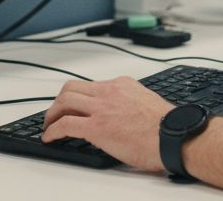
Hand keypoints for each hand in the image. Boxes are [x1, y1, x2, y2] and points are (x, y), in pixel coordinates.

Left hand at [41, 77, 173, 172]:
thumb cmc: (166, 127)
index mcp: (122, 85)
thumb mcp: (145, 103)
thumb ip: (129, 103)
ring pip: (64, 100)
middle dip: (59, 101)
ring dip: (52, 113)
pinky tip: (50, 137)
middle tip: (55, 113)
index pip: (92, 86)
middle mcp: (110, 92)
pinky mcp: (97, 127)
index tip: (75, 106)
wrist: (174, 136)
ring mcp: (102, 108)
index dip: (79, 97)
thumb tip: (120, 115)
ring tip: (48, 125)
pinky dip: (52, 130)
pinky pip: (65, 124)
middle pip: (72, 88)